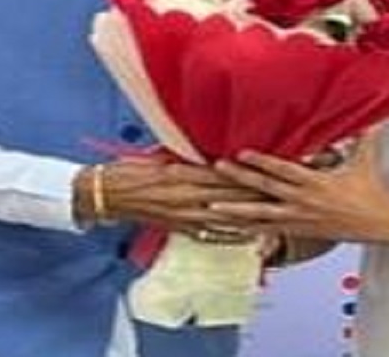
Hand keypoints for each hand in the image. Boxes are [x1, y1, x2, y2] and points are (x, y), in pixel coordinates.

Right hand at [78, 158, 266, 237]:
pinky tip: (246, 236)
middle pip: (228, 194)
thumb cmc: (132, 170)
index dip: (247, 172)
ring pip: (224, 215)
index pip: (223, 173)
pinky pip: (208, 234)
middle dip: (256, 193)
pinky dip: (228, 235)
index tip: (268, 168)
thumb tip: (211, 153)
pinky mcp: (178, 228)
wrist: (108, 193)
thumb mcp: (162, 157)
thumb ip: (188, 157)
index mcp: (183, 172)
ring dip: (248, 215)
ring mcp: (183, 215)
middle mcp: (186, 195)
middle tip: (281, 192)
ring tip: (273, 214)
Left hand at [210, 136, 388, 244]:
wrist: (383, 224)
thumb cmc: (373, 193)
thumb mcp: (365, 160)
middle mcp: (304, 202)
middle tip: (217, 169)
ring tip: (210, 208)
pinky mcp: (300, 232)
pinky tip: (232, 228)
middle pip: (265, 190)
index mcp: (317, 182)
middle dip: (239, 179)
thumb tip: (365, 114)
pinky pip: (269, 231)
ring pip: (260, 216)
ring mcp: (299, 219)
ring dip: (234, 212)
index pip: (283, 169)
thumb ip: (361, 136)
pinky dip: (249, 229)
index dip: (261, 161)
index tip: (241, 153)